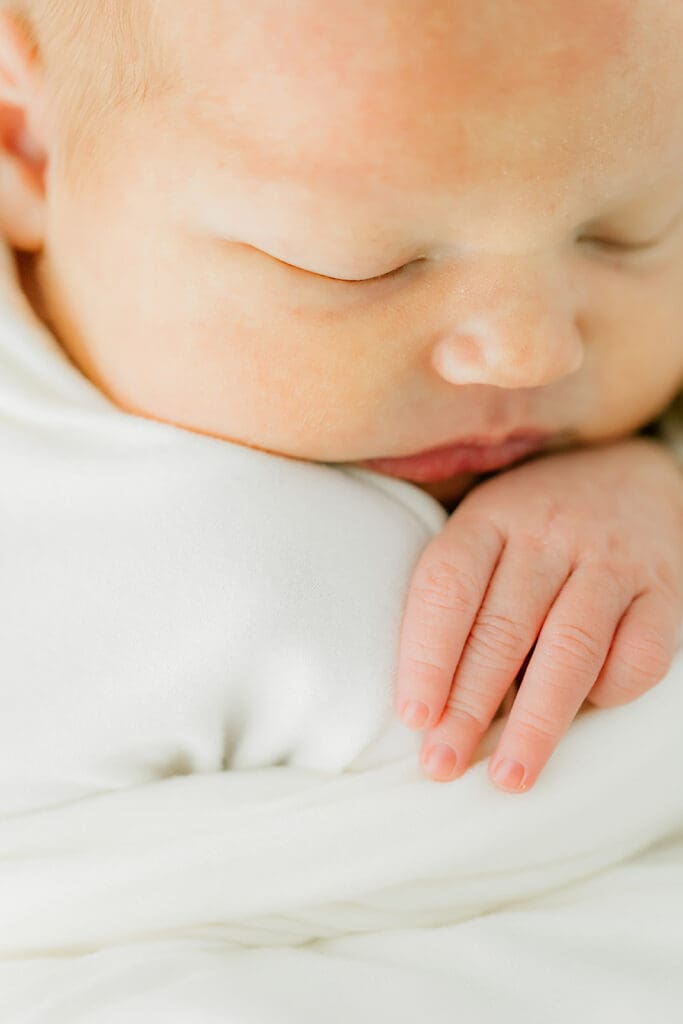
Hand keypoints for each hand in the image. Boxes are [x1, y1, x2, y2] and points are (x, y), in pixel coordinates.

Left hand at [393, 437, 682, 791]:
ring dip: (536, 721)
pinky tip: (583, 712)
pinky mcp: (664, 590)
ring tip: (509, 775)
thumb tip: (428, 703)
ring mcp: (612, 561)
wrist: (631, 471)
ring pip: (571, 650)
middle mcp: (550, 533)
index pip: (449, 587)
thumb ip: (459, 594)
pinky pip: (639, 656)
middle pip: (504, 629)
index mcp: (491, 517)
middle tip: (442, 764)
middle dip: (469, 707)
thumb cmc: (534, 521)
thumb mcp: (485, 528)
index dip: (426, 655)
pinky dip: (609, 693)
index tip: (414, 717)